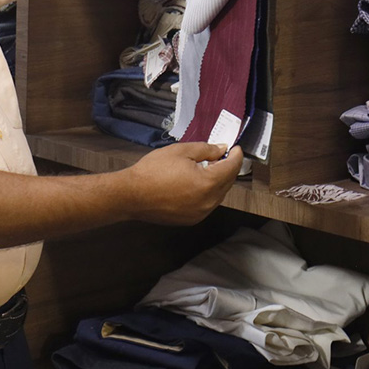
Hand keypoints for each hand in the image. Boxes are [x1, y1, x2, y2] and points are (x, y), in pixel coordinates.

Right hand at [123, 142, 242, 224]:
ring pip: (219, 195)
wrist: (132, 195)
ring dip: (218, 181)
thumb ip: (205, 150)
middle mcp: (208, 202)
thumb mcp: (179, 151)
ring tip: (207, 168)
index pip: (231, 168)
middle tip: (221, 155)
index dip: (236, 156)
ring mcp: (201, 213)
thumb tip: (221, 150)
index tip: (236, 149)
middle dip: (227, 168)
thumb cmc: (152, 171)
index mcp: (208, 183)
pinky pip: (208, 204)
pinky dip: (208, 193)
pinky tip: (196, 183)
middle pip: (228, 182)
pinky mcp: (192, 219)